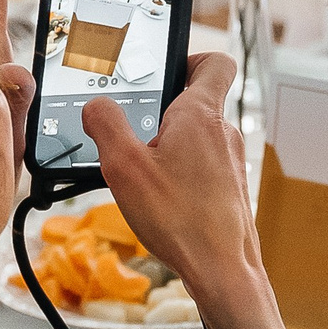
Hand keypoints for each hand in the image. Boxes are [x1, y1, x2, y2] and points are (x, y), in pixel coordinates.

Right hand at [88, 50, 327, 328]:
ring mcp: (232, 163)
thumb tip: (95, 106)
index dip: (188, 56)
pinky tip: (158, 198)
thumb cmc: (179, 219)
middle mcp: (223, 133)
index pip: (213, 61)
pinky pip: (203, 167)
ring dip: (169, 145)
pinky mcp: (230, 191)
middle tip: (132, 126)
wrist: (222, 271)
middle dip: (163, 108)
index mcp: (201, 114)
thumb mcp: (123, 167)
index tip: (161, 69)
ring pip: (198, 137)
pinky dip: (180, 173)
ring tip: (140, 168)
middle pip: (197, 101)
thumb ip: (105, 125)